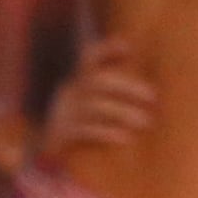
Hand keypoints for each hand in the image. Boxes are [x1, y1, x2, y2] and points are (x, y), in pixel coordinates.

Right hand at [36, 36, 158, 163]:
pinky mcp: (63, 135)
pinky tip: (126, 138)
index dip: (107, 50)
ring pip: (95, 106)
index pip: (89, 58)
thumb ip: (110, 87)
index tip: (128, 47)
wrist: (44, 149)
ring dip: (122, 112)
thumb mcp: (90, 99)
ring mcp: (66, 113)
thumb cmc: (80, 121)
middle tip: (153, 96)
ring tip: (146, 121)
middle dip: (128, 87)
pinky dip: (107, 133)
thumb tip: (143, 74)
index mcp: (79, 81)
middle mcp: (71, 93)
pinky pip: (86, 130)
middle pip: (99, 81)